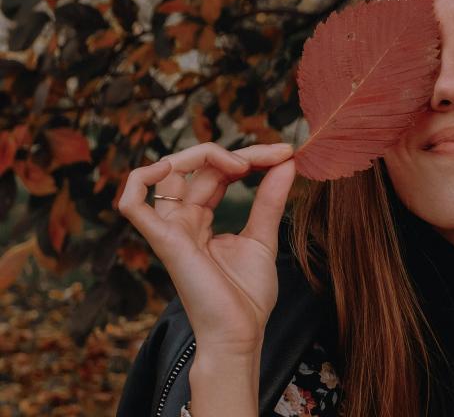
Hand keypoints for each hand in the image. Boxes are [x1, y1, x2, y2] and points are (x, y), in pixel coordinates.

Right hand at [117, 142, 295, 355]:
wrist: (241, 333)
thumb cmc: (247, 296)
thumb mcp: (263, 237)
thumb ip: (269, 199)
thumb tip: (286, 163)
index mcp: (201, 218)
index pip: (217, 172)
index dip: (249, 157)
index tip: (286, 153)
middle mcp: (181, 219)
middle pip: (199, 167)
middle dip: (241, 153)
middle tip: (279, 155)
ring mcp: (170, 229)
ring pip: (168, 172)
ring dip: (205, 154)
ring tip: (243, 164)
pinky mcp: (163, 241)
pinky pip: (133, 204)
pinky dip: (141, 178)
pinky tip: (176, 166)